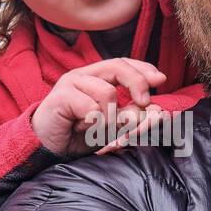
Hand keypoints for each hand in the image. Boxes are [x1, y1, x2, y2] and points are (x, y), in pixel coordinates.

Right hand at [31, 58, 166, 157]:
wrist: (48, 148)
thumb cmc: (79, 134)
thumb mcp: (112, 125)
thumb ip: (130, 115)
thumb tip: (155, 109)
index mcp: (96, 77)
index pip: (123, 63)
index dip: (143, 69)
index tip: (161, 80)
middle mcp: (84, 75)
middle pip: (118, 66)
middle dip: (137, 83)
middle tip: (144, 102)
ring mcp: (71, 83)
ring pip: (107, 92)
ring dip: (110, 116)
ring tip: (98, 127)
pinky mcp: (61, 96)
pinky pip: (91, 107)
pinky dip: (94, 122)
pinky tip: (83, 127)